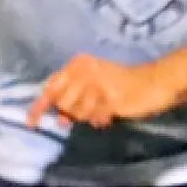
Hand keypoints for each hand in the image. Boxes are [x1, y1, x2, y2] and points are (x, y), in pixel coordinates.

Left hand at [27, 55, 173, 130]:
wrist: (155, 82)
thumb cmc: (122, 84)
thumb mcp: (93, 83)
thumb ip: (73, 95)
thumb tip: (58, 118)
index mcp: (79, 64)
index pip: (51, 86)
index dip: (39, 106)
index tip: (31, 123)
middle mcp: (85, 70)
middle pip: (63, 104)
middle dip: (73, 113)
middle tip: (91, 110)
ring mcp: (98, 84)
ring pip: (78, 113)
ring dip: (89, 116)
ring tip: (104, 109)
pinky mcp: (111, 98)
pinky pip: (95, 118)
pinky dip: (100, 119)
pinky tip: (109, 115)